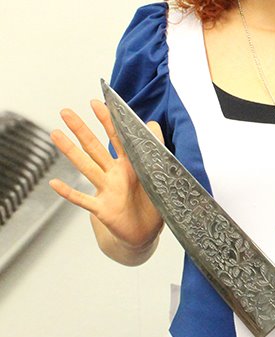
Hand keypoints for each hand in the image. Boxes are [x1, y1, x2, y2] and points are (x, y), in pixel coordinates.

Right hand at [49, 100, 163, 251]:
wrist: (146, 233)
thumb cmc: (152, 203)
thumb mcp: (160, 175)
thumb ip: (157, 149)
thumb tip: (152, 123)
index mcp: (129, 164)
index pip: (117, 137)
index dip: (107, 120)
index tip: (96, 103)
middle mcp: (114, 174)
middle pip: (94, 147)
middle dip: (81, 129)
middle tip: (66, 112)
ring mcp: (106, 190)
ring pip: (86, 167)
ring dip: (70, 151)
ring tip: (55, 134)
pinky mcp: (102, 209)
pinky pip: (83, 199)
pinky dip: (69, 193)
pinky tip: (54, 184)